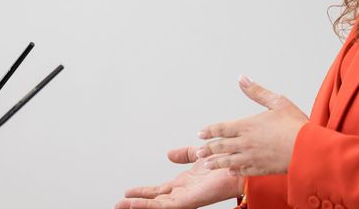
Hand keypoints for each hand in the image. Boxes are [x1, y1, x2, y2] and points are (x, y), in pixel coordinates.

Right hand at [114, 151, 242, 208]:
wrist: (240, 166)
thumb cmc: (226, 163)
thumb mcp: (198, 155)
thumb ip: (184, 154)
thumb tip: (168, 154)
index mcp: (184, 184)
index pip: (159, 191)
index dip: (143, 191)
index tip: (127, 191)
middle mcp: (183, 193)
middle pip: (154, 201)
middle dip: (136, 203)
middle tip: (118, 204)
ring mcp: (185, 199)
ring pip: (156, 206)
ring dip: (137, 205)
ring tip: (120, 205)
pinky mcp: (188, 202)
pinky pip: (164, 206)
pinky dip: (147, 205)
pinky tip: (134, 203)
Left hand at [196, 75, 308, 176]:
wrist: (306, 149)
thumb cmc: (295, 124)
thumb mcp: (277, 102)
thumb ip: (257, 92)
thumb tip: (242, 79)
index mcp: (248, 126)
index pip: (222, 129)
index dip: (210, 131)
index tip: (201, 133)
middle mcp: (246, 143)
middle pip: (221, 146)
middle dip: (208, 148)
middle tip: (198, 151)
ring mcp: (251, 157)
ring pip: (228, 161)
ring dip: (216, 162)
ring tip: (207, 164)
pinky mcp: (260, 169)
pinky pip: (242, 171)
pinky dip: (233, 171)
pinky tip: (230, 171)